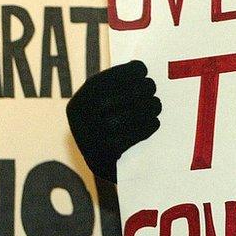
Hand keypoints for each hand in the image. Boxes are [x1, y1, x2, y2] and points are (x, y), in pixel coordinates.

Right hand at [66, 60, 160, 182]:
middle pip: (119, 96)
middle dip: (141, 88)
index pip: (104, 80)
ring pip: (129, 116)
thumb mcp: (98, 106)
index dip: (127, 71)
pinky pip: (133, 136)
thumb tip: (139, 68)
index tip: (142, 69)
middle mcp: (81, 120)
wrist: (100, 166)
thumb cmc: (104, 127)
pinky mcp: (107, 155)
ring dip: (148, 107)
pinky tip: (154, 122)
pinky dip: (147, 127)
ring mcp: (93, 139)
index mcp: (79, 103)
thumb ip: (113, 89)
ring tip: (156, 104)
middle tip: (152, 87)